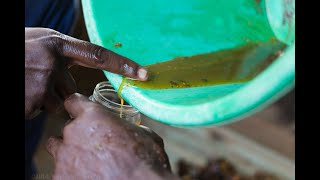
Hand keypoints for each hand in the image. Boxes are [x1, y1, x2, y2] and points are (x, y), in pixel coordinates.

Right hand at [25, 27, 147, 118]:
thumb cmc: (12, 52)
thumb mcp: (35, 44)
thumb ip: (57, 57)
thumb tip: (72, 79)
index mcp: (55, 43)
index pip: (98, 54)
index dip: (122, 64)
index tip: (144, 73)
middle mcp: (52, 61)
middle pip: (70, 90)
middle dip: (56, 92)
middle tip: (31, 80)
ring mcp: (41, 82)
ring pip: (56, 104)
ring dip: (41, 100)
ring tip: (22, 86)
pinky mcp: (31, 101)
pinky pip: (38, 111)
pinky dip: (29, 107)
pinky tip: (18, 93)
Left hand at [46, 93, 177, 179]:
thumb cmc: (144, 162)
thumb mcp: (144, 135)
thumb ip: (128, 128)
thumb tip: (128, 132)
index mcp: (92, 116)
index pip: (73, 102)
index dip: (78, 107)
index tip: (81, 113)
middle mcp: (73, 133)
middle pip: (66, 128)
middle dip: (77, 135)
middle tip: (93, 145)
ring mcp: (63, 158)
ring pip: (57, 150)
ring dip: (69, 153)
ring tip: (87, 163)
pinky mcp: (60, 178)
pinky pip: (61, 172)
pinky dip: (71, 174)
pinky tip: (88, 177)